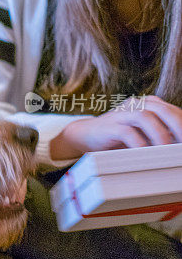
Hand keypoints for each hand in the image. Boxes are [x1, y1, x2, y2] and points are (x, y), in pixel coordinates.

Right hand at [49, 96, 181, 161]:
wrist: (85, 136)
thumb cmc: (118, 138)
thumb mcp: (143, 135)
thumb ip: (160, 136)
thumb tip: (178, 148)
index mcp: (147, 105)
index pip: (171, 110)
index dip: (181, 122)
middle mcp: (136, 105)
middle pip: (161, 109)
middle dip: (177, 125)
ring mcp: (122, 114)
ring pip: (145, 116)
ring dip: (159, 134)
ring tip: (166, 150)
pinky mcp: (110, 126)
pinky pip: (127, 132)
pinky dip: (138, 143)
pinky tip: (144, 154)